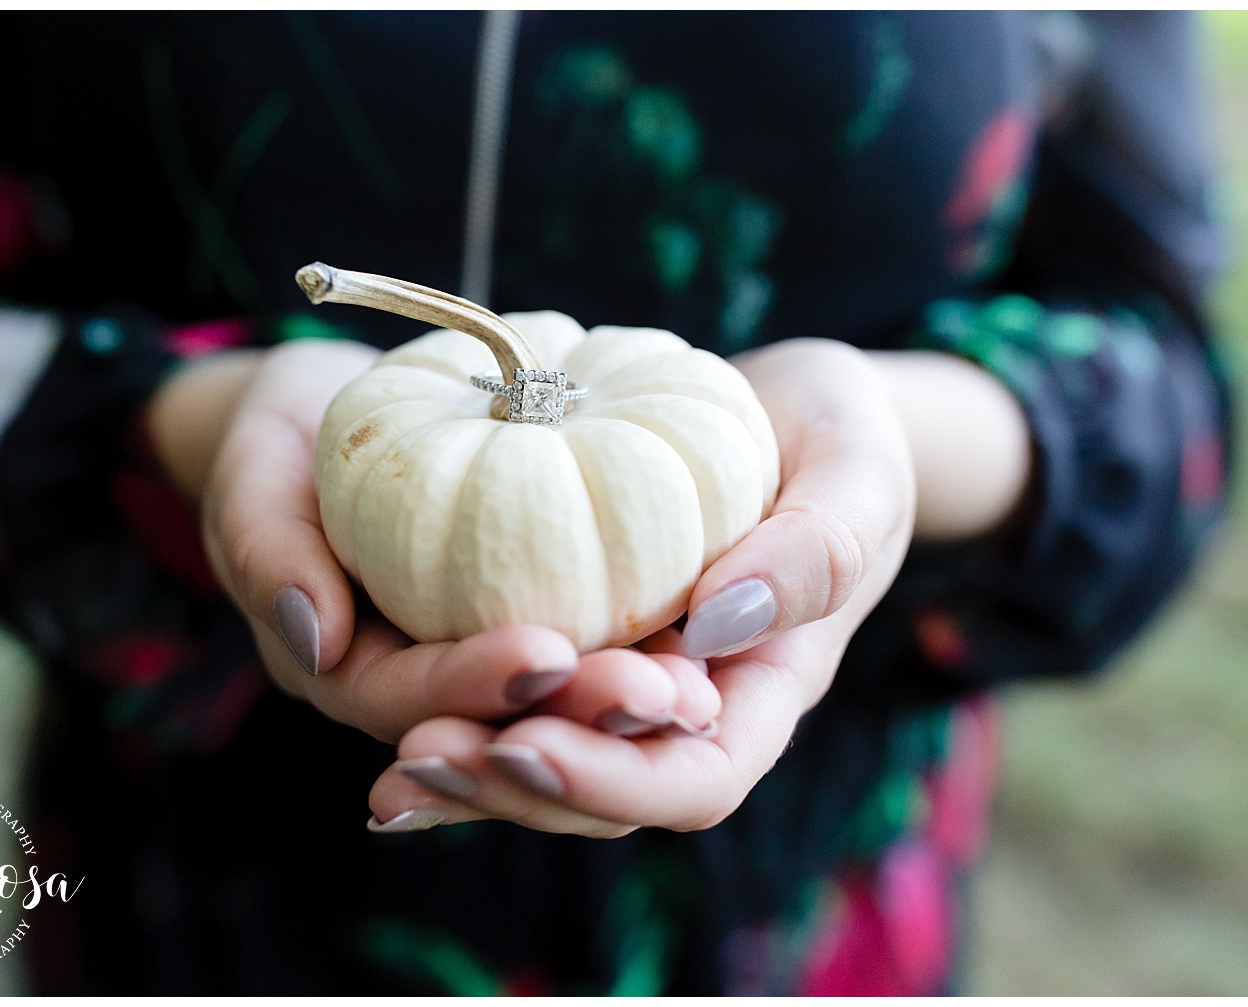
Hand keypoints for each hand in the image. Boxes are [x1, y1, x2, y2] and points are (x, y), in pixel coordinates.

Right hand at [152, 338, 714, 743]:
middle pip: (499, 725)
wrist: (316, 420)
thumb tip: (317, 640)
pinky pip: (584, 645)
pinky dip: (635, 649)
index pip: (410, 702)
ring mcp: (475, 653)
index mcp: (347, 671)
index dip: (473, 685)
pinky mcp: (526, 615)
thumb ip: (268, 552)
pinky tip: (706, 632)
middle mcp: (421, 683)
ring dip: (620, 704)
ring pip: (553, 707)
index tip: (544, 654)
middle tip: (657, 692)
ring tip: (693, 687)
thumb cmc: (273, 444)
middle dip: (575, 718)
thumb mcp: (250, 480)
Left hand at [364, 339, 922, 834]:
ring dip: (471, 774)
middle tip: (420, 759)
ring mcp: (629, 678)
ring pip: (550, 759)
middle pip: (603, 794)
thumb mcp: (858, 475)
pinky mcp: (580, 639)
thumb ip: (817, 552)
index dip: (610, 779)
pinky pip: (517, 698)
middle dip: (512, 790)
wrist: (795, 415)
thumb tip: (715, 628)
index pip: (696, 779)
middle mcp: (690, 706)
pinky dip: (458, 719)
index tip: (524, 745)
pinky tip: (389, 736)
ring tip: (392, 770)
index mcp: (764, 689)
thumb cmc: (843, 439)